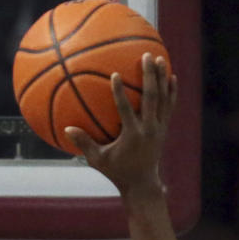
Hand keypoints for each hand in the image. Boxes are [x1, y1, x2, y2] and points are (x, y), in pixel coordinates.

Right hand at [64, 53, 176, 198]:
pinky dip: (171, 91)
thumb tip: (66, 129)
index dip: (120, 92)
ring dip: (162, 78)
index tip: (115, 74)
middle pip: (151, 97)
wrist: (142, 183)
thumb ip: (84, 144)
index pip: (126, 110)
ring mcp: (159, 128)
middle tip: (146, 56)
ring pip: (163, 98)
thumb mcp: (98, 160)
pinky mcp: (164, 128)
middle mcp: (148, 129)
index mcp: (132, 135)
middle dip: (149, 75)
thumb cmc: (117, 171)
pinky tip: (172, 76)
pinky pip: (170, 106)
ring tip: (160, 58)